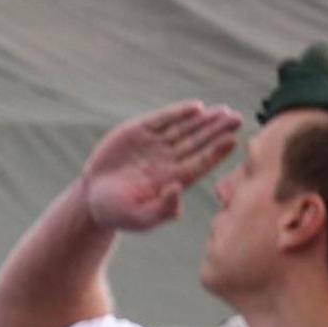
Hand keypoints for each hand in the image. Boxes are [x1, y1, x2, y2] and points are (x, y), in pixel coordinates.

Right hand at [79, 103, 242, 234]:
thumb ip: (160, 210)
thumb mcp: (137, 218)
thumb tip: (178, 189)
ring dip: (205, 120)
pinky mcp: (139, 131)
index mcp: (173, 180)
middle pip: (197, 143)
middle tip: (237, 119)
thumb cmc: (116, 213)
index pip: (200, 164)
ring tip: (223, 111)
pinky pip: (162, 119)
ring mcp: (155, 144)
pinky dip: (178, 112)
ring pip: (185, 129)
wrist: (90, 197)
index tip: (232, 141)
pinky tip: (196, 108)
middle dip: (217, 131)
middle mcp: (168, 160)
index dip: (216, 152)